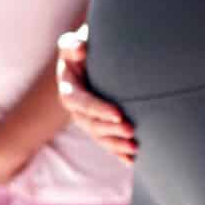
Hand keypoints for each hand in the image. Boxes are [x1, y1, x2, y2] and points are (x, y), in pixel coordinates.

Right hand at [55, 25, 137, 163]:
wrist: (92, 55)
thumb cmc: (85, 46)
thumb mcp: (74, 42)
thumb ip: (72, 44)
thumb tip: (79, 49)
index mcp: (69, 88)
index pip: (81, 102)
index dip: (98, 109)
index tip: (118, 114)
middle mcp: (76, 108)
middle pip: (91, 124)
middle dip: (110, 131)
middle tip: (131, 131)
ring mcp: (88, 119)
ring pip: (100, 137)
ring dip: (116, 145)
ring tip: (136, 149)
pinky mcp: (99, 125)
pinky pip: (107, 142)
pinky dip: (119, 153)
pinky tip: (133, 163)